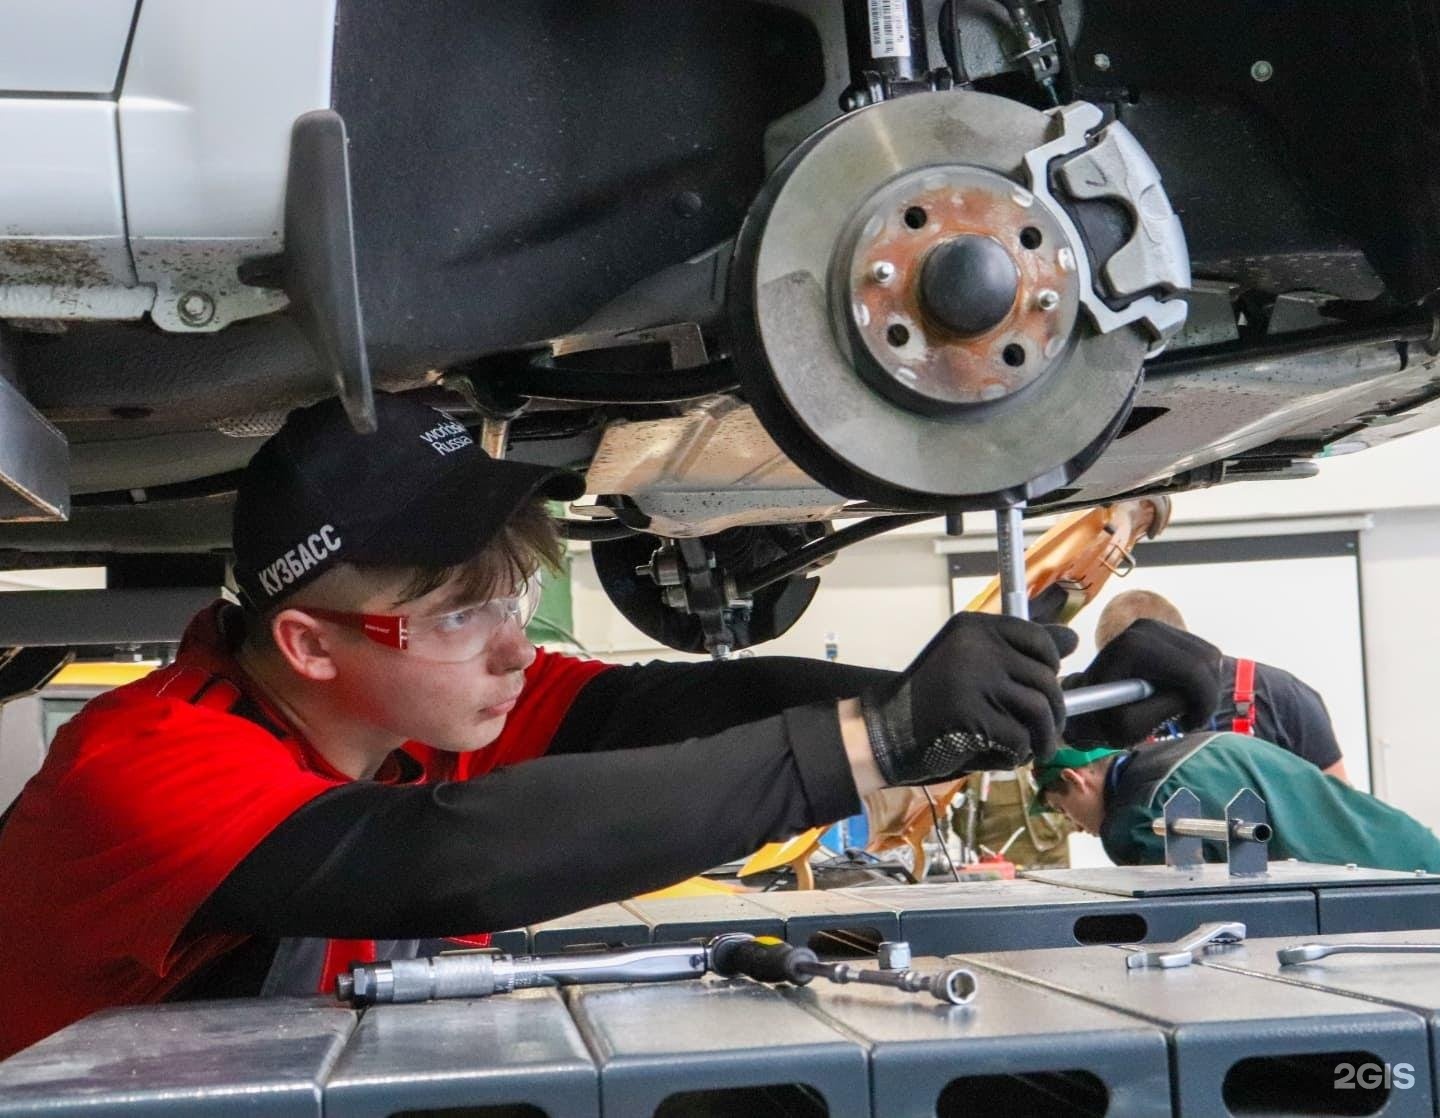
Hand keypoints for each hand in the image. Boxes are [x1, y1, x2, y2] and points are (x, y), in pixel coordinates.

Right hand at [859, 612, 1066, 785]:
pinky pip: (1019, 737)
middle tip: (1048, 731)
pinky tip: (1007, 756)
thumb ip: (1015, 650)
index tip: (1046, 686)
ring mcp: (973, 678)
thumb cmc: (932, 699)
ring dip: (1045, 736)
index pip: (1038, 638)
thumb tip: (1071, 640)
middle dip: (1055, 712)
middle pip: (1045, 678)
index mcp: (974, 627)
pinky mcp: (972, 714)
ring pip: (1038, 708)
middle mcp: (976, 645)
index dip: (1051, 665)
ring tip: (1038, 749)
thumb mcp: (969, 661)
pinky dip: (1019, 753)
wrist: (887, 731)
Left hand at [1066, 619, 1220, 745]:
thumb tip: (1194, 694)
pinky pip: (1202, 655)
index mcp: (1134, 647)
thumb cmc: (1103, 719)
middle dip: (1206, 695)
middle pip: (1208, 659)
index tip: (1190, 724)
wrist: (1086, 702)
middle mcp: (1146, 628)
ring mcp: (1157, 626)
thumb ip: (1165, 709)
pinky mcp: (1166, 632)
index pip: (1194, 669)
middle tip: (1189, 720)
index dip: (1204, 701)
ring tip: (1179, 710)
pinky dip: (1199, 679)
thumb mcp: (1129, 727)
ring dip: (1203, 688)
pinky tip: (1177, 695)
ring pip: (1210, 656)